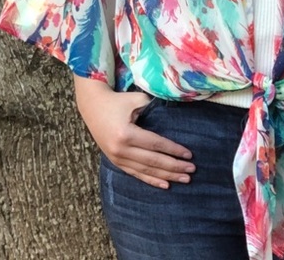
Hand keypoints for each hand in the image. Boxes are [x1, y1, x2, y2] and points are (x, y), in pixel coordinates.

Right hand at [73, 76, 194, 189]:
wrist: (92, 107)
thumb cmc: (117, 101)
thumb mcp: (135, 99)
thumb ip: (154, 107)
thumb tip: (174, 113)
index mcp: (126, 134)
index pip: (155, 145)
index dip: (173, 150)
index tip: (189, 154)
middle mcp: (121, 149)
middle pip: (153, 161)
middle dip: (174, 166)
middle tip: (191, 170)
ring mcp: (117, 158)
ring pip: (146, 170)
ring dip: (166, 176)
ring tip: (184, 179)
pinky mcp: (116, 162)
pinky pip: (136, 174)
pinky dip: (151, 180)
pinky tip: (165, 184)